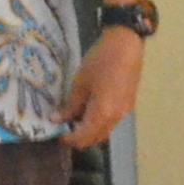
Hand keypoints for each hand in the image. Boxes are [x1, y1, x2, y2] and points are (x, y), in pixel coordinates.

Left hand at [62, 28, 146, 152]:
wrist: (126, 45)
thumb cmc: (100, 62)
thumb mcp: (80, 83)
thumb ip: (70, 106)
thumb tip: (57, 120)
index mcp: (102, 114)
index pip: (83, 138)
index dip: (68, 139)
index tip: (56, 132)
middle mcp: (116, 118)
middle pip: (95, 139)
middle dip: (78, 138)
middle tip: (64, 127)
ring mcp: (124, 112)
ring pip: (104, 131)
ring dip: (89, 130)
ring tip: (74, 117)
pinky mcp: (127, 105)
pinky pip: (111, 122)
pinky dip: (98, 122)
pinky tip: (88, 109)